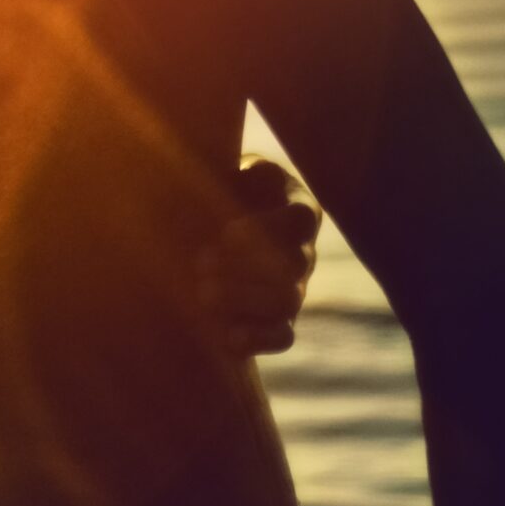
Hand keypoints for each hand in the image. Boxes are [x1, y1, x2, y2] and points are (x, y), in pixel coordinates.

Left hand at [199, 156, 320, 355]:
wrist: (213, 223)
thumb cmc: (222, 187)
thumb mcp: (230, 165)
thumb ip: (237, 168)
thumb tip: (242, 170)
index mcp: (296, 210)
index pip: (298, 219)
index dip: (267, 228)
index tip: (227, 233)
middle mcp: (302, 251)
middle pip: (293, 265)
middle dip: (246, 267)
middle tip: (202, 263)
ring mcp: (294, 288)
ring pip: (288, 302)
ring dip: (243, 300)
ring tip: (202, 292)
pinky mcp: (279, 319)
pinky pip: (283, 337)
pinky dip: (257, 340)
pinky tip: (225, 337)